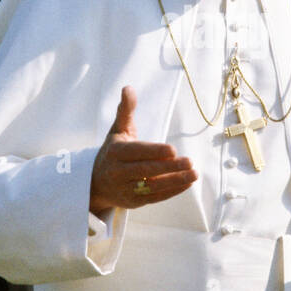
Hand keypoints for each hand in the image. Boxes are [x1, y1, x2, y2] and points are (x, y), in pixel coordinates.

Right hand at [90, 86, 196, 215]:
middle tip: (190, 162)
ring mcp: (126, 189)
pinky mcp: (134, 202)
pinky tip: (187, 183)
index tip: (172, 150)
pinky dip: (172, 191)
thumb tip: (128, 88)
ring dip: (175, 181)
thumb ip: (126, 111)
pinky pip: (155, 197)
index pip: (136, 152)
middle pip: (145, 171)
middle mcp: (118, 172)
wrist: (96, 182)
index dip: (154, 152)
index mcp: (115, 152)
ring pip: (152, 187)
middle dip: (169, 168)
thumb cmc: (113, 151)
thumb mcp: (117, 130)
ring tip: (194, 174)